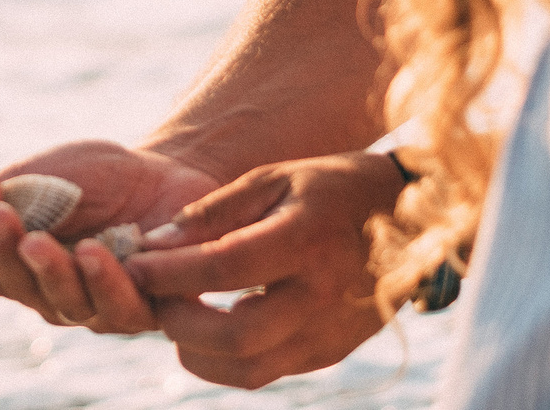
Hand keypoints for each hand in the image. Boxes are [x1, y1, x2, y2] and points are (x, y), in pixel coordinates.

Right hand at [0, 139, 220, 331]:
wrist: (168, 168)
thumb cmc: (92, 180)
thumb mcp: (26, 183)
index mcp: (13, 267)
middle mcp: (51, 294)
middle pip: (12, 287)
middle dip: (1, 247)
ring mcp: (99, 304)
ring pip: (63, 304)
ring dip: (49, 271)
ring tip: (40, 238)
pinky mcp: (150, 303)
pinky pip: (121, 309)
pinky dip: (105, 281)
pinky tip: (96, 251)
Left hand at [137, 152, 403, 389]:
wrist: (413, 219)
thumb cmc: (333, 187)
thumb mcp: (275, 178)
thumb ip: (216, 212)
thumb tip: (158, 242)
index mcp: (307, 240)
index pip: (225, 267)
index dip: (171, 271)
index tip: (136, 265)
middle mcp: (322, 296)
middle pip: (236, 336)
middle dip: (180, 322)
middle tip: (155, 300)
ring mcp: (330, 333)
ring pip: (248, 369)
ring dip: (198, 351)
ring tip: (177, 316)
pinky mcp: (331, 352)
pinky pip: (267, 371)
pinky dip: (226, 358)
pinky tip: (208, 329)